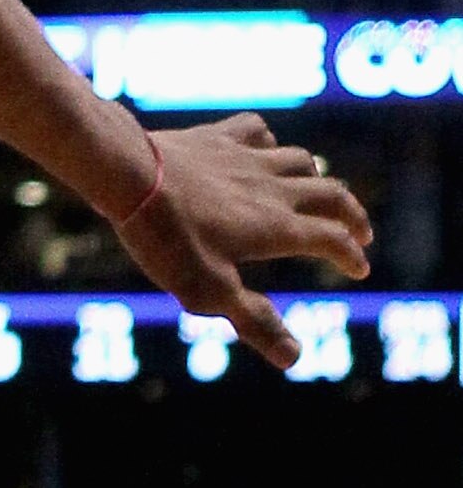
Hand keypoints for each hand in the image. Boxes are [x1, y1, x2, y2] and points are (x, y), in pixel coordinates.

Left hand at [112, 114, 371, 370]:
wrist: (127, 175)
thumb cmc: (166, 237)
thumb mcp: (207, 290)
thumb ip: (252, 320)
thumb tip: (294, 357)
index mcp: (279, 228)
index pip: (334, 240)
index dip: (352, 256)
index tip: (359, 269)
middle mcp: (273, 190)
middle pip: (332, 195)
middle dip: (353, 215)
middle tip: (361, 232)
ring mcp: (245, 159)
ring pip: (301, 160)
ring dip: (317, 178)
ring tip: (318, 192)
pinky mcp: (215, 137)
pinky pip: (255, 130)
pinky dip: (269, 140)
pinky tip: (262, 148)